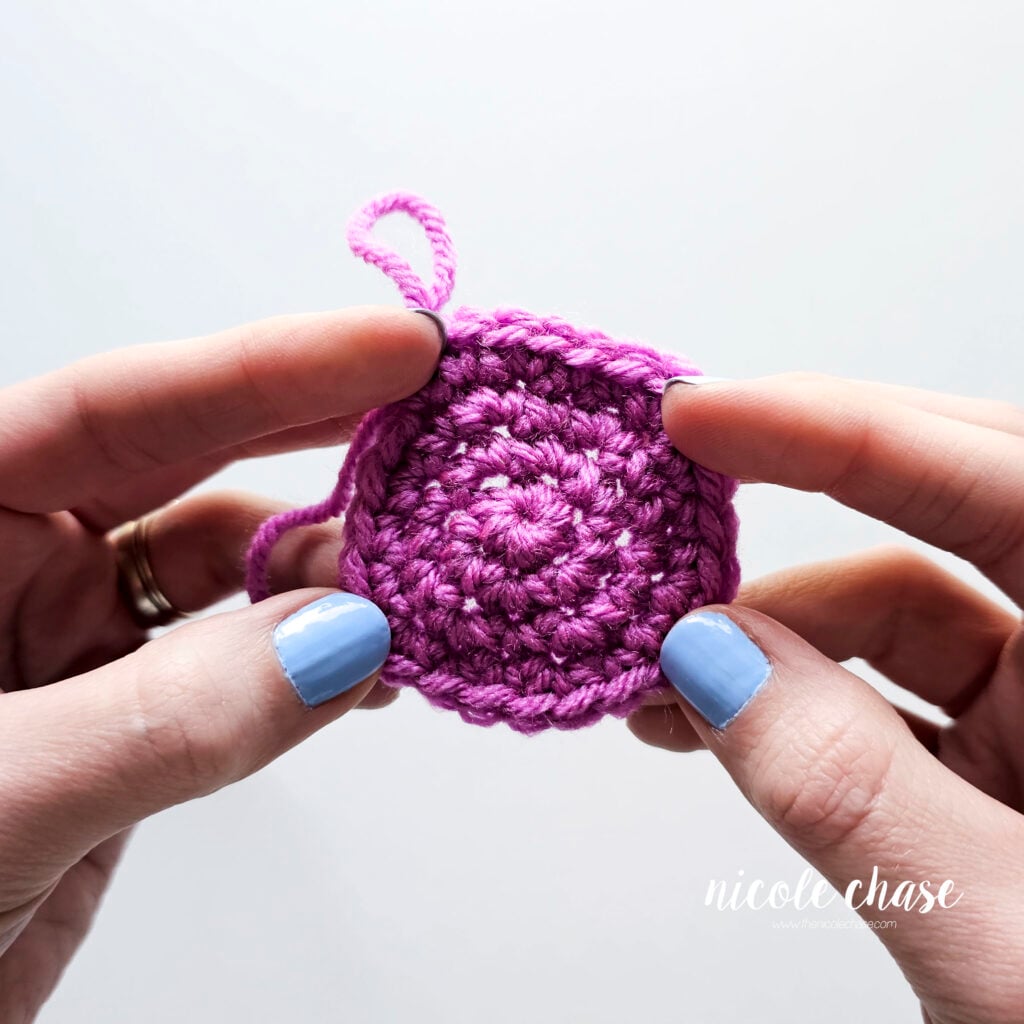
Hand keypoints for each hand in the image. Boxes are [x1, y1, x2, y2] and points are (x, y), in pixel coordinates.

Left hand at [0, 306, 442, 1021]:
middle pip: (188, 466)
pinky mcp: (131, 720)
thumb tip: (343, 639)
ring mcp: (75, 644)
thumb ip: (167, 717)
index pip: (118, 410)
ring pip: (232, 577)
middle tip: (439, 416)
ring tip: (423, 580)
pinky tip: (376, 664)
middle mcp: (13, 565)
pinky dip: (316, 661)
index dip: (267, 367)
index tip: (399, 348)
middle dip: (320, 440)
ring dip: (334, 576)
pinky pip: (244, 666)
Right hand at [629, 373, 1023, 1022]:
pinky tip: (706, 719)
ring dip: (764, 634)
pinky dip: (783, 701)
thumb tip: (708, 659)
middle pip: (953, 517)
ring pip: (894, 617)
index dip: (846, 432)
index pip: (1007, 486)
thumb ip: (852, 792)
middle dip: (803, 497)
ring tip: (661, 677)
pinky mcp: (994, 769)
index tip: (704, 414)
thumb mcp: (1002, 944)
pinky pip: (875, 695)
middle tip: (679, 483)